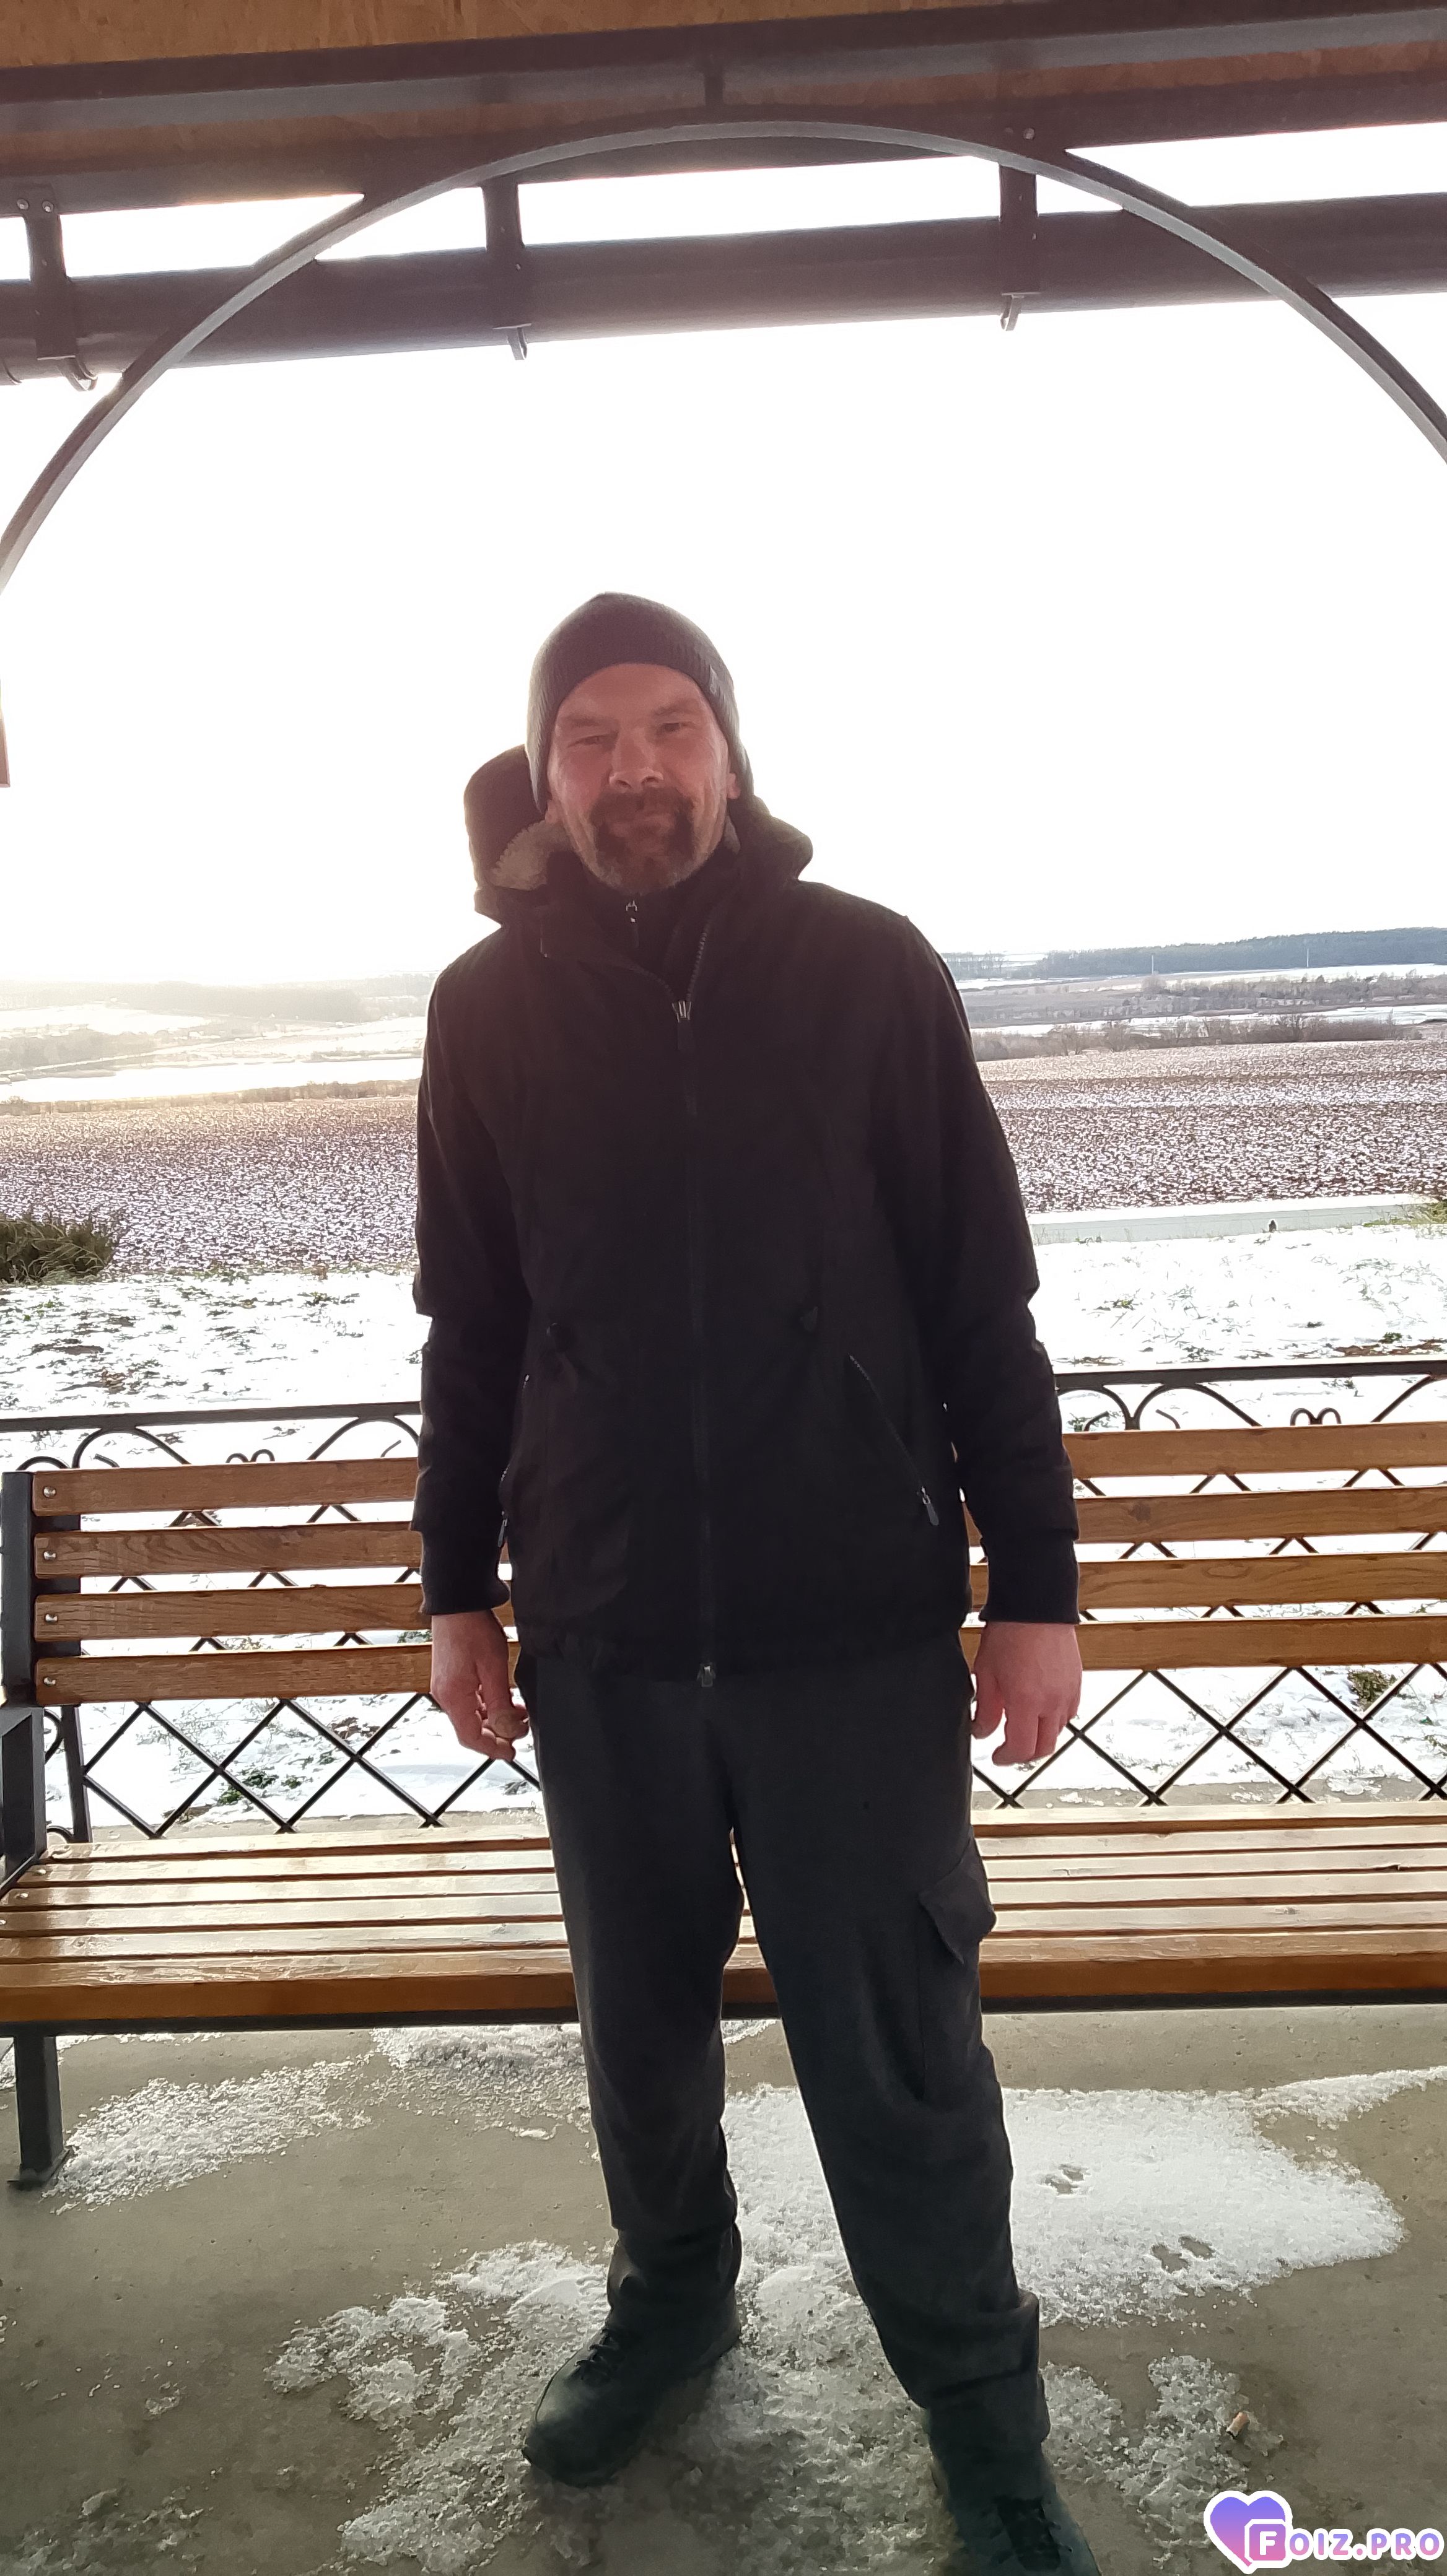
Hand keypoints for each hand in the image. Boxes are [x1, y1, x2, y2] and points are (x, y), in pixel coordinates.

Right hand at [429, 1608, 529, 1760]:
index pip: (472, 1737)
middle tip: (520, 1734)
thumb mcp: (494, 1668)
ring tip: (518, 1715)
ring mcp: (446, 1686)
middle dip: (497, 1735)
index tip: (512, 1753)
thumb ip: (500, 1703)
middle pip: (471, 1729)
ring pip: (472, 1715)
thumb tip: (508, 1730)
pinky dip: (487, 1706)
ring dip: (494, 1719)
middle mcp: (445, 1695)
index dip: (493, 1749)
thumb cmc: (473, 1628)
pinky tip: (505, 1700)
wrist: (458, 1601)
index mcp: (453, 1697)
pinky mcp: (451, 1677)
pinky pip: (469, 1701)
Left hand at [971, 1621, 1081, 1767]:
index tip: (996, 1756)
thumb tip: (983, 1731)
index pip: (1021, 1749)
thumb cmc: (1009, 1632)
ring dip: (1040, 1735)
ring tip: (1022, 1724)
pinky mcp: (1077, 1682)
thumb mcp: (987, 1672)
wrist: (1036, 1604)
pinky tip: (1040, 1708)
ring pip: (1058, 1731)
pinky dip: (1054, 1718)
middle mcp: (1052, 1703)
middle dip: (1024, 1754)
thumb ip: (986, 1709)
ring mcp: (1068, 1693)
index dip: (1006, 1758)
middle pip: (1044, 1748)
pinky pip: (1068, 1712)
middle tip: (1009, 1749)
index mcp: (1026, 1703)